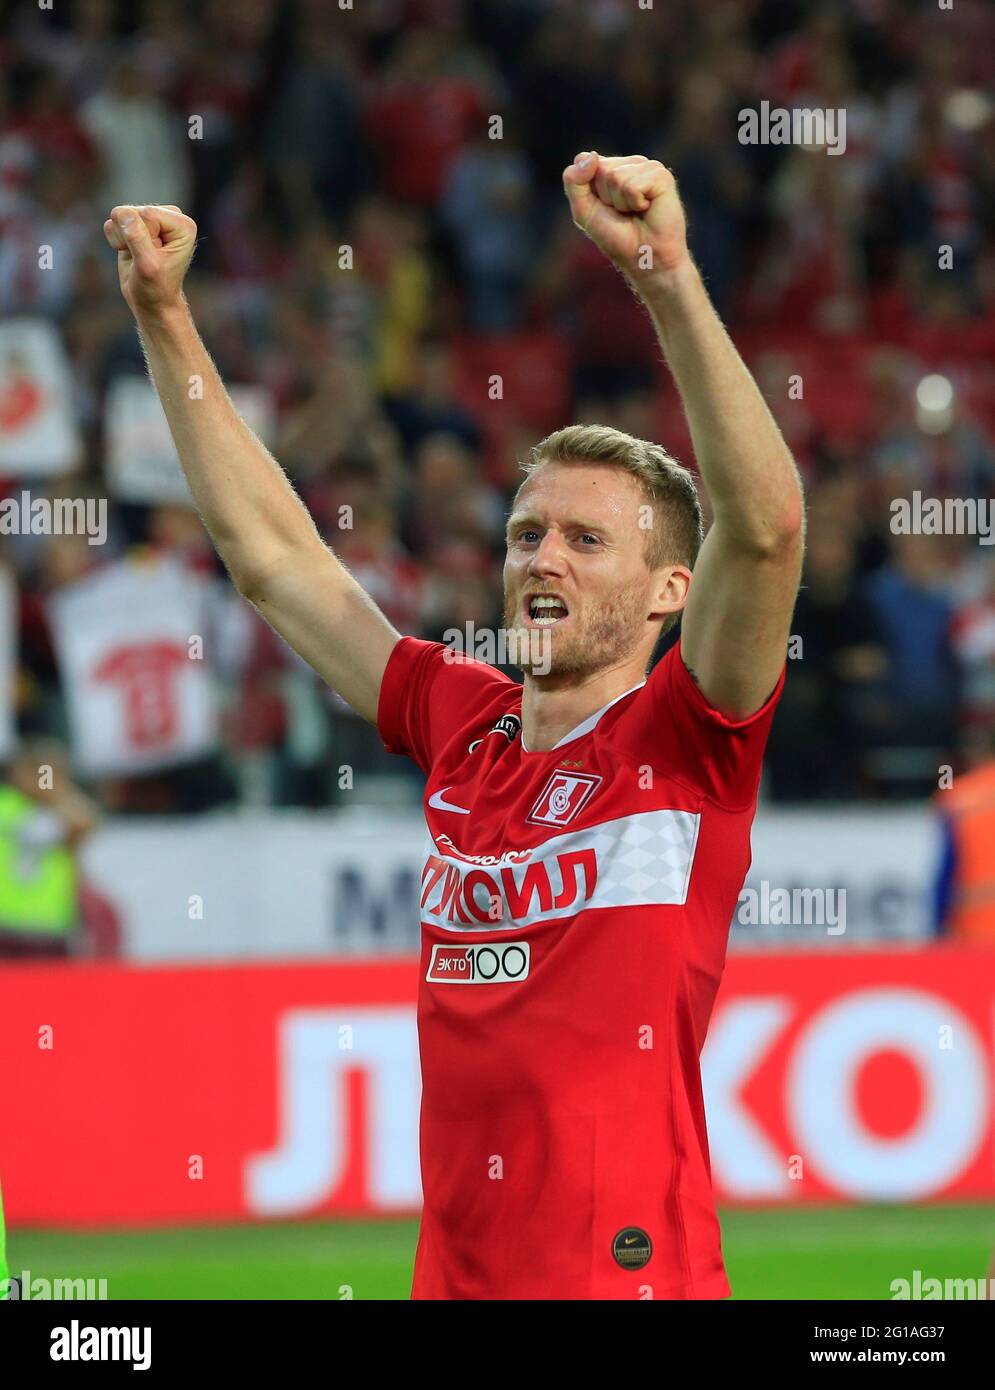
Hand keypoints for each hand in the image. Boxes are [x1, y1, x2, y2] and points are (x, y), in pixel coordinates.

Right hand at [103, 204, 197, 317]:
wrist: (152, 302)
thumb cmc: (155, 288)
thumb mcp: (147, 265)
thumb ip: (137, 237)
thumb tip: (122, 214)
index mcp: (182, 224)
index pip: (147, 214)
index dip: (143, 238)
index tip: (153, 257)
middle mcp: (170, 216)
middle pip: (132, 212)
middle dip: (131, 238)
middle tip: (144, 258)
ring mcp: (152, 219)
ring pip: (120, 215)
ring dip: (123, 240)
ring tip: (137, 256)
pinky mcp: (136, 223)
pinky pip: (112, 223)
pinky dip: (117, 241)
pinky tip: (130, 253)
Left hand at [562, 152, 688, 279]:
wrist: (644, 257)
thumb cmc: (616, 237)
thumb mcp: (583, 210)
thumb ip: (574, 181)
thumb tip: (592, 156)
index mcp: (611, 168)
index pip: (583, 160)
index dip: (587, 190)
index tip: (603, 207)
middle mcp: (629, 163)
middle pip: (599, 168)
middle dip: (605, 197)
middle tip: (622, 213)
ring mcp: (647, 167)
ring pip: (615, 176)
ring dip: (620, 203)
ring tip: (634, 212)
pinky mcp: (661, 175)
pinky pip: (632, 185)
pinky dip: (634, 203)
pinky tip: (646, 209)